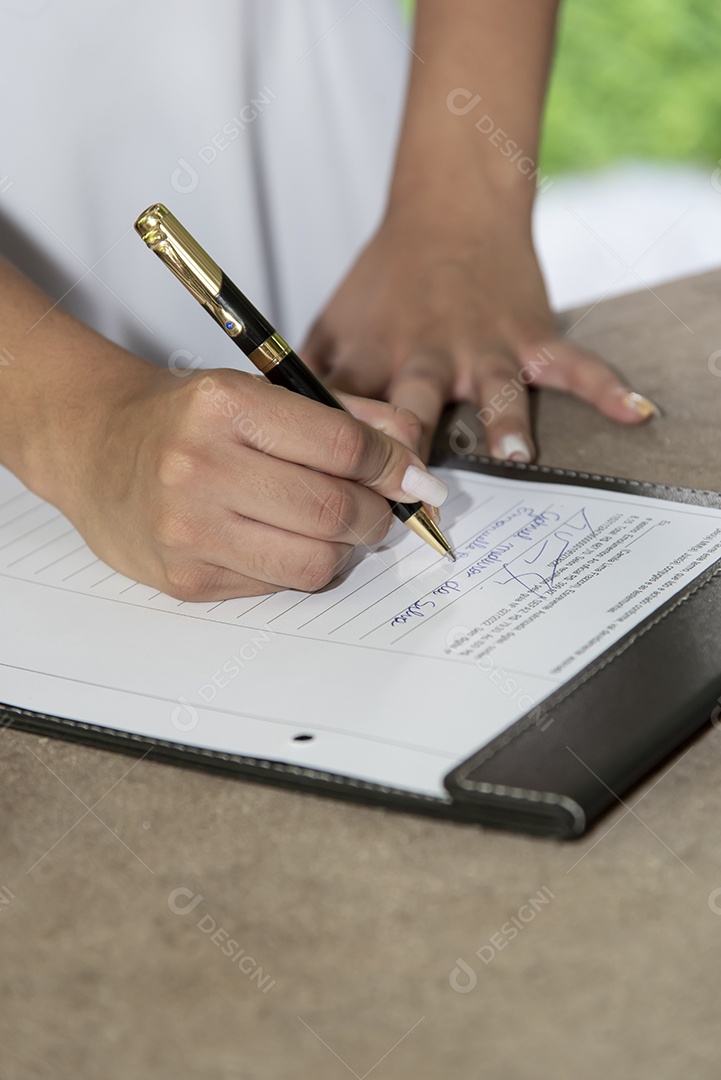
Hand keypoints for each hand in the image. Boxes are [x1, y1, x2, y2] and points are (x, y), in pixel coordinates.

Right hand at [50, 364, 447, 600]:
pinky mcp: (186, 580)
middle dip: (376, 515)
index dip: (392, 466)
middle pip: (335, 511)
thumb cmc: (185, 417)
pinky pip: (277, 587)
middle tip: (376, 508)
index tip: (409, 475)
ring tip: (331, 527)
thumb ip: (344, 414)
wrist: (94, 446)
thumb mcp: (261, 390)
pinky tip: (276, 540)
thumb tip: (413, 453)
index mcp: (225, 406)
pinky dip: (294, 566)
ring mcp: (189, 530)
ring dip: (343, 549)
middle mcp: (200, 467)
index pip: (342, 446)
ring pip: (315, 563)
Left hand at [302, 203, 657, 461]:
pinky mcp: (529, 336)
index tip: (340, 501)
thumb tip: (276, 437)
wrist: (448, 212)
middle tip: (414, 491)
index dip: (341, 458)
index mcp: (373, 358)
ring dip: (503, 422)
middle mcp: (426, 355)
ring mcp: (482, 346)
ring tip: (513, 455)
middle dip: (412, 447)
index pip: (348, 415)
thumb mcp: (332, 324)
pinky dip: (604, 386)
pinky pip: (571, 365)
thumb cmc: (386, 278)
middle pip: (414, 405)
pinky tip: (632, 412)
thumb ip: (306, 380)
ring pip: (492, 390)